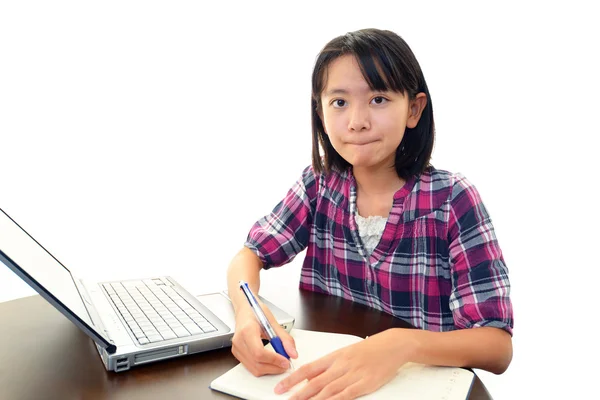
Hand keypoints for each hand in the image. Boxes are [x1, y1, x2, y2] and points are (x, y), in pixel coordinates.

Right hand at [231, 302, 297, 376]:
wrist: (244, 309)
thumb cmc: (257, 312)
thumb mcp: (273, 322)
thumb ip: (285, 338)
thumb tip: (293, 354)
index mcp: (247, 330)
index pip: (259, 352)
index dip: (274, 359)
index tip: (286, 361)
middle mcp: (239, 341)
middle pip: (257, 363)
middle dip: (274, 367)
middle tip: (286, 364)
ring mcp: (236, 348)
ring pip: (254, 369)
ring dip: (270, 369)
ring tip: (280, 363)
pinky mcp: (237, 353)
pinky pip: (251, 367)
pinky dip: (263, 368)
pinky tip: (271, 362)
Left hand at [275, 329, 413, 399]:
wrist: (391, 345)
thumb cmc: (368, 350)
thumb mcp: (345, 354)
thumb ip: (328, 367)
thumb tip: (310, 379)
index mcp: (335, 356)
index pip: (309, 368)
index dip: (293, 379)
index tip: (281, 387)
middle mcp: (341, 365)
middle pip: (316, 382)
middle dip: (299, 393)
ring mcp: (353, 375)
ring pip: (329, 390)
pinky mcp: (365, 384)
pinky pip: (347, 395)